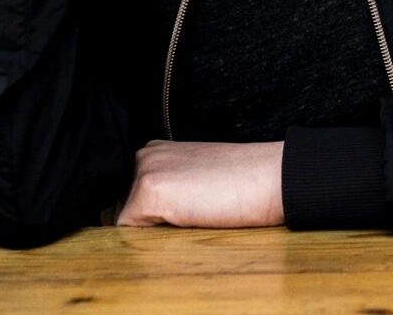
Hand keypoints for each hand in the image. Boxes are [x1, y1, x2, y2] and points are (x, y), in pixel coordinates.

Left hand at [115, 140, 284, 227]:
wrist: (270, 177)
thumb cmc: (243, 182)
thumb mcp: (196, 178)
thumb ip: (170, 188)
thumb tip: (146, 219)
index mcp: (155, 150)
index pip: (129, 194)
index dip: (150, 214)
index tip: (182, 212)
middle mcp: (144, 155)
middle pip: (123, 207)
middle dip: (147, 221)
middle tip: (190, 213)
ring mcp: (144, 172)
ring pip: (127, 221)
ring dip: (151, 230)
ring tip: (191, 215)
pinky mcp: (148, 193)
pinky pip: (130, 233)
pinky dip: (152, 241)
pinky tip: (187, 222)